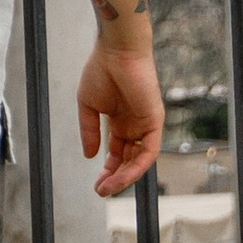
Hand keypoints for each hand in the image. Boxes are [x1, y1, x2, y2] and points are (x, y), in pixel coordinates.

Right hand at [77, 37, 163, 198]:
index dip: (107, 170)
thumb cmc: (101, 71)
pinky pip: (149, 151)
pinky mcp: (155, 122)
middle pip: (128, 160)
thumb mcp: (88, 106)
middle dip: (116, 178)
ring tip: (108, 188)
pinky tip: (122, 175)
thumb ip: (89, 131)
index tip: (97, 184)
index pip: (117, 154)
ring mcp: (145, 125)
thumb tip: (89, 156)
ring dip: (125, 177)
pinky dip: (137, 165)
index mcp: (120, 122)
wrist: (115, 51)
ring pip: (139, 160)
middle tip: (101, 191)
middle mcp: (134, 126)